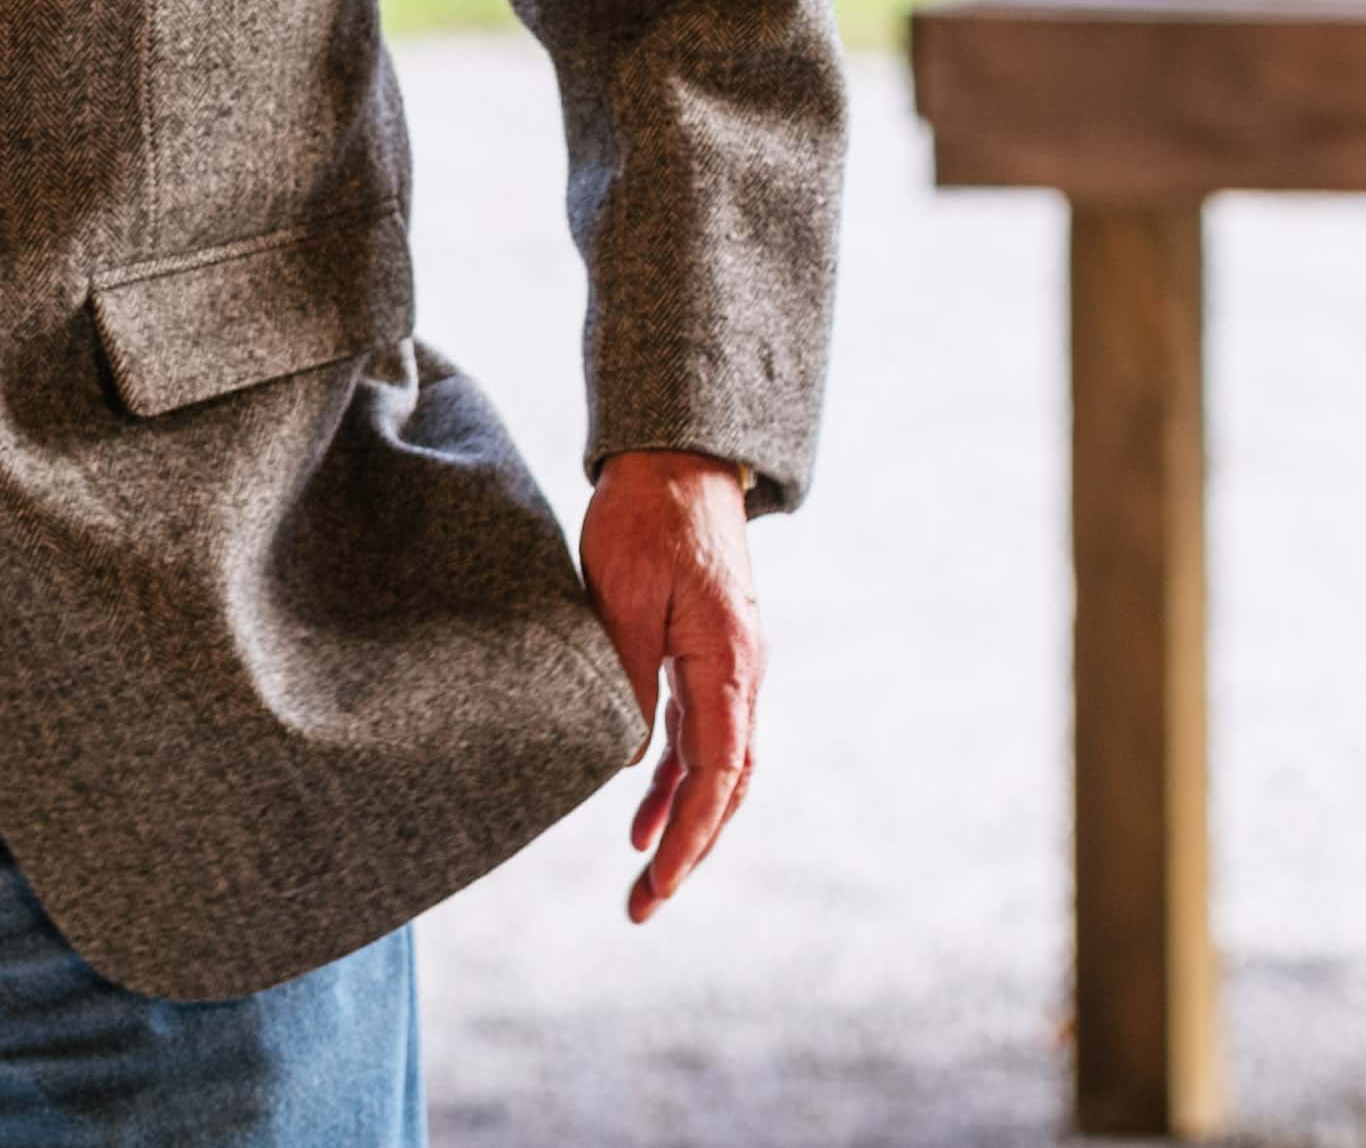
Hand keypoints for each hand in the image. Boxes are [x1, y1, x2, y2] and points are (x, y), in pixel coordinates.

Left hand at [580, 449, 762, 921]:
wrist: (678, 457)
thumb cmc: (647, 518)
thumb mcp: (624, 597)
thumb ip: (630, 680)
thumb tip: (627, 765)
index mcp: (730, 661)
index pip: (719, 773)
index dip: (692, 837)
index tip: (658, 884)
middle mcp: (742, 671)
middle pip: (729, 783)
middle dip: (691, 850)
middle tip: (643, 907)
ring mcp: (729, 665)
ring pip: (717, 766)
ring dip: (684, 825)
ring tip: (644, 882)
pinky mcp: (708, 656)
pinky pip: (701, 736)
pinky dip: (676, 783)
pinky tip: (642, 818)